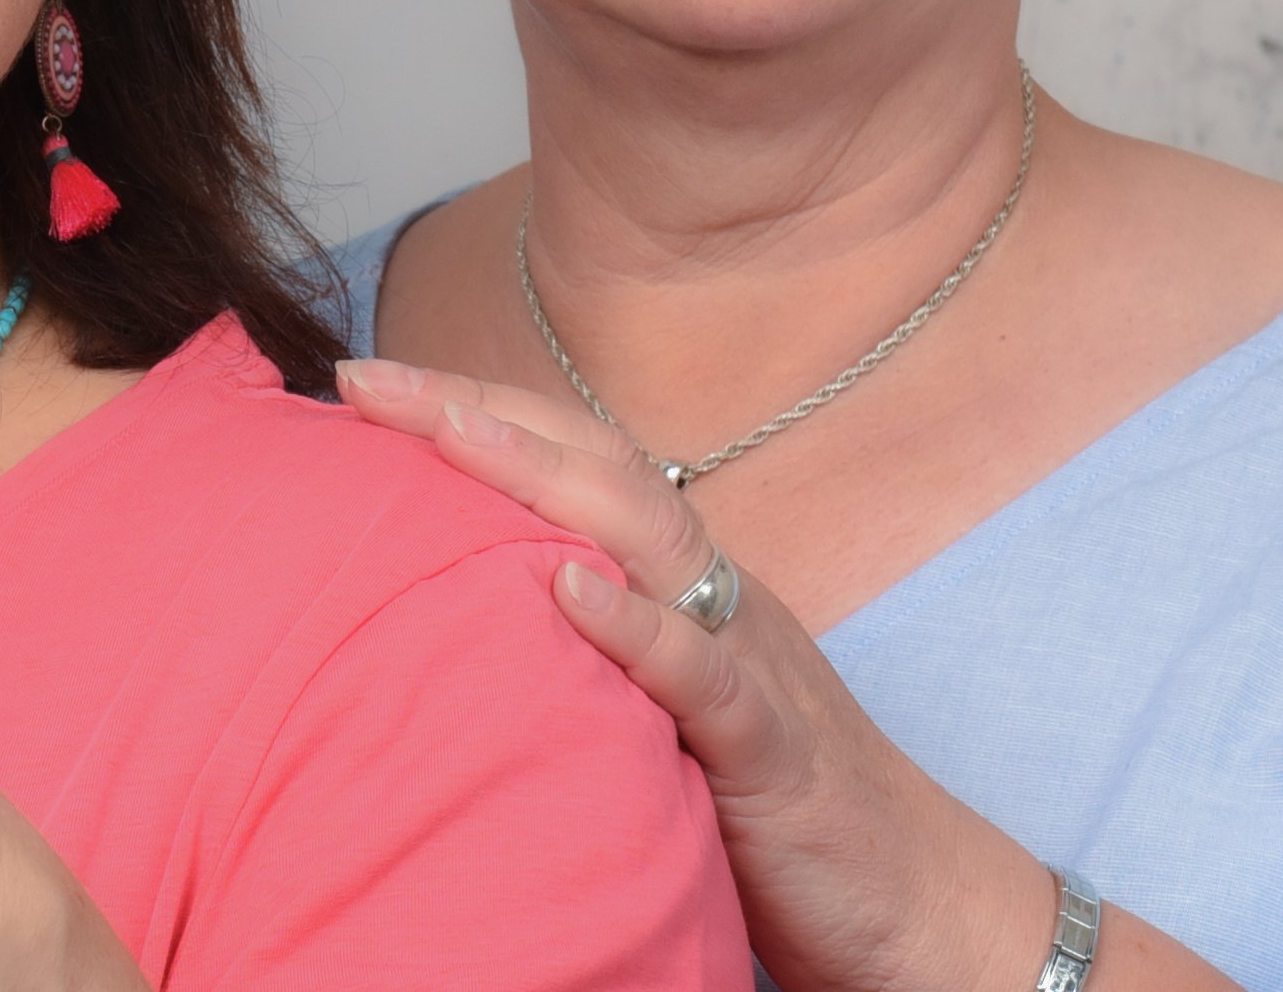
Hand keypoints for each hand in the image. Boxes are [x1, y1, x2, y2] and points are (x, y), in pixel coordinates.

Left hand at [335, 362, 1238, 991]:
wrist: (920, 902)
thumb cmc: (772, 808)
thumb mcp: (663, 712)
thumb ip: (588, 654)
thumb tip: (469, 613)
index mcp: (688, 587)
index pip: (576, 467)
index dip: (477, 414)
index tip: (364, 385)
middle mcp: (720, 597)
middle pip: (598, 470)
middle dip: (480, 412)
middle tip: (362, 379)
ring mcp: (752, 663)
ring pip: (650, 539)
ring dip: (543, 478)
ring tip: (447, 432)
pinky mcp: (773, 749)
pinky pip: (707, 674)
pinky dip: (639, 627)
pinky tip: (567, 592)